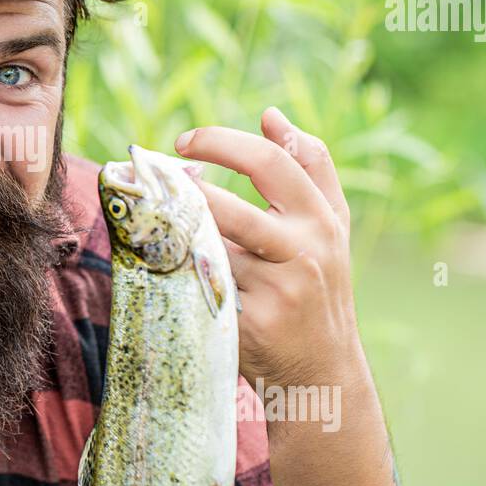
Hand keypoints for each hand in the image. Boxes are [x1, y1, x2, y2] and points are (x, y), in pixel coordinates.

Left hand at [175, 107, 360, 391]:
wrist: (321, 371)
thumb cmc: (318, 284)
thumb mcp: (329, 226)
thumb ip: (309, 167)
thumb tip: (271, 114)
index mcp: (323, 218)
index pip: (274, 161)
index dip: (224, 142)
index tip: (185, 142)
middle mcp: (307, 250)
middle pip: (239, 199)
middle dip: (195, 180)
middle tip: (160, 175)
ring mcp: (280, 288)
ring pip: (213, 244)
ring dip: (180, 229)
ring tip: (156, 220)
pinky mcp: (252, 322)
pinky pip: (203, 284)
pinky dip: (180, 271)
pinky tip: (165, 266)